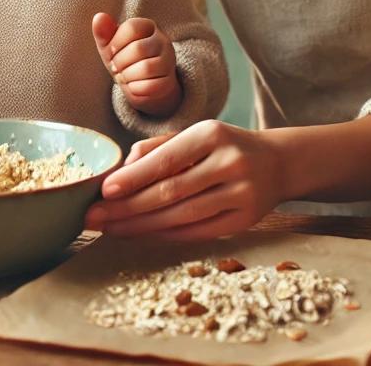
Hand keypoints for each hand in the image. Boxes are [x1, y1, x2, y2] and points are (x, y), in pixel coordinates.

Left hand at [83, 119, 282, 240]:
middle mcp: (228, 162)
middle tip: (94, 216)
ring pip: (182, 216)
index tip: (105, 190)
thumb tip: (121, 172)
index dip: (134, 178)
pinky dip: (166, 236)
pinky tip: (141, 236)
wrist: (276, 162)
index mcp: (211, 134)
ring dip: (142, 226)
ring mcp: (240, 193)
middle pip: (170, 192)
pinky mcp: (244, 220)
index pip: (166, 160)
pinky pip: (197, 232)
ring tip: (111, 229)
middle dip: (128, 207)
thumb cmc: (223, 146)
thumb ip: (157, 148)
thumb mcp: (194, 134)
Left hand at [92, 12, 180, 116]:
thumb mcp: (111, 46)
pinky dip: (135, 89)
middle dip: (119, 62)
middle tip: (115, 68)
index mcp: (148, 26)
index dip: (115, 42)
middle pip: (138, 49)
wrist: (141, 85)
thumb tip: (99, 17)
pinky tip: (132, 86)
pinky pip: (150, 86)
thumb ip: (104, 32)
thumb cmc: (124, 60)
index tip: (110, 52)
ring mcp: (168, 61)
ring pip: (146, 68)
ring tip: (124, 76)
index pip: (132, 27)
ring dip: (127, 76)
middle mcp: (162, 41)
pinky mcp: (169, 81)